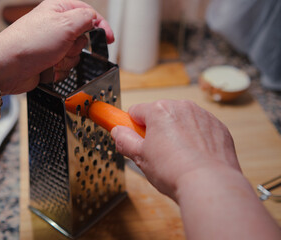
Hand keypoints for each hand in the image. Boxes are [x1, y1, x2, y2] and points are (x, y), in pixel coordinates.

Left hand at [0, 0, 113, 93]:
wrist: (9, 67)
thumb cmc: (30, 43)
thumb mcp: (66, 23)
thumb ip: (87, 19)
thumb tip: (96, 21)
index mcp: (59, 10)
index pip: (88, 14)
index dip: (101, 26)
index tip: (109, 38)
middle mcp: (55, 27)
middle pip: (83, 38)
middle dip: (76, 47)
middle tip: (63, 46)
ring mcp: (52, 46)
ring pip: (75, 56)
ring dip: (66, 60)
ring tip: (52, 58)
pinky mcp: (49, 62)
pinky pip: (66, 68)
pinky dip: (59, 70)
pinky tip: (48, 67)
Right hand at [111, 100, 240, 199]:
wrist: (209, 184)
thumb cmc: (174, 170)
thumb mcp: (140, 157)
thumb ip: (125, 140)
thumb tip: (118, 132)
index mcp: (160, 110)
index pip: (136, 111)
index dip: (133, 127)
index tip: (134, 138)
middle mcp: (183, 107)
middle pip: (161, 115)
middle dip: (157, 130)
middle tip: (157, 154)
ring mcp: (203, 116)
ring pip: (182, 121)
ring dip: (177, 133)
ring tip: (177, 158)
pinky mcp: (218, 127)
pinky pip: (201, 129)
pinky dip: (196, 139)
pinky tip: (194, 158)